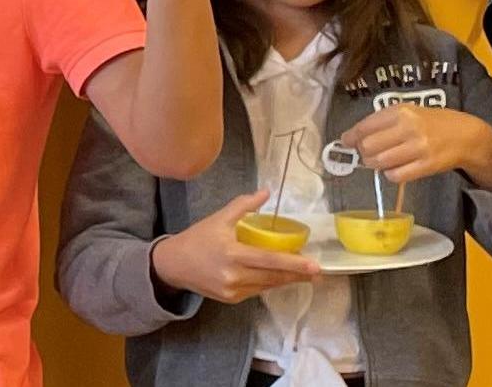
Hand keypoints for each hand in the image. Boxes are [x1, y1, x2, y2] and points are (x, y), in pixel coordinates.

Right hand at [149, 189, 324, 303]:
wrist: (174, 265)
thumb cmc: (197, 239)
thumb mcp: (218, 219)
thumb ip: (243, 206)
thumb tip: (266, 192)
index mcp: (232, 253)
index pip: (269, 260)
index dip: (293, 263)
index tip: (314, 265)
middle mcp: (233, 275)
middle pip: (273, 277)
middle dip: (297, 275)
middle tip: (318, 272)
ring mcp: (232, 290)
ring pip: (267, 286)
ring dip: (286, 280)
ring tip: (305, 275)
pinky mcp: (231, 299)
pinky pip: (256, 290)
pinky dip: (269, 283)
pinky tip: (279, 277)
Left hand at [343, 103, 491, 190]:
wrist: (464, 135)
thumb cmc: (431, 122)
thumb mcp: (408, 112)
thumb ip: (381, 122)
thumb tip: (351, 138)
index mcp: (401, 112)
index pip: (365, 127)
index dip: (351, 137)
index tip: (345, 142)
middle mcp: (408, 128)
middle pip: (369, 147)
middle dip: (363, 152)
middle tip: (366, 154)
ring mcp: (418, 148)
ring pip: (380, 162)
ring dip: (374, 164)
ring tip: (380, 161)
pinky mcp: (426, 166)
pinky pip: (396, 176)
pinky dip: (390, 174)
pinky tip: (395, 169)